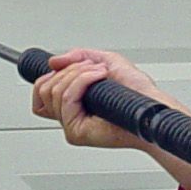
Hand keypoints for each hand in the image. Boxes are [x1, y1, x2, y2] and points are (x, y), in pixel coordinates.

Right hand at [29, 49, 167, 151]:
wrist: (149, 105)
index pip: (41, 92)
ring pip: (55, 92)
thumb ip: (78, 56)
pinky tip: (98, 78)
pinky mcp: (76, 132)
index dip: (48, 75)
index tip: (63, 66)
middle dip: (69, 69)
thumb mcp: (106, 60)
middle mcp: (69, 114)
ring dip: (78, 73)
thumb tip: (54, 61)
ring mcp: (71, 124)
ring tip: (100, 73)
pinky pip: (67, 99)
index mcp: (73, 101)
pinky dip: (82, 81)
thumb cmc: (137, 91)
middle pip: (44, 89)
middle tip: (92, 67)